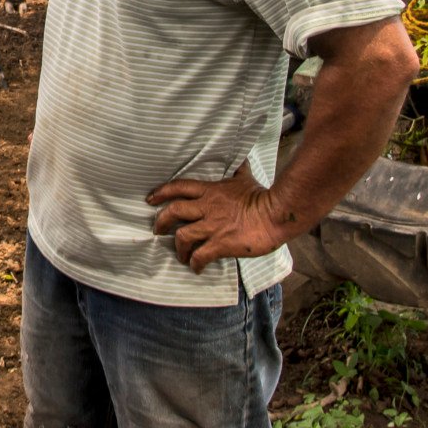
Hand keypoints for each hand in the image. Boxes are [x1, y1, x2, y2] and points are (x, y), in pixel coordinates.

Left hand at [147, 162, 289, 273]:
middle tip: (157, 230)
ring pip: (183, 236)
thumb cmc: (262, 196)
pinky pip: (201, 255)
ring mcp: (213, 226)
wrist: (277, 214)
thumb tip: (240, 159)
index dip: (161, 192)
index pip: (179, 187)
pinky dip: (195, 263)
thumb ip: (238, 170)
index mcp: (210, 191)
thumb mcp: (245, 178)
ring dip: (178, 248)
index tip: (150, 199)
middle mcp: (207, 208)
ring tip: (181, 255)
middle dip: (161, 221)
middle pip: (174, 211)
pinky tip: (196, 267)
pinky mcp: (222, 243)